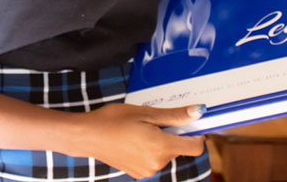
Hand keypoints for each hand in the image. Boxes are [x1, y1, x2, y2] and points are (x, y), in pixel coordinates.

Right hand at [77, 103, 205, 178]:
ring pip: (166, 153)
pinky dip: (150, 149)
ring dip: (160, 141)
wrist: (88, 135)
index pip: (195, 147)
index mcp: (161, 147)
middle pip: (178, 148)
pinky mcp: (139, 173)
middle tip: (153, 119)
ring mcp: (147, 171)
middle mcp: (157, 164)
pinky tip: (134, 139)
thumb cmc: (114, 119)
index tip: (189, 121)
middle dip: (172, 133)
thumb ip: (174, 116)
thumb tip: (198, 112)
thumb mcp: (146, 112)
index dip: (196, 133)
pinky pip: (154, 159)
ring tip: (140, 128)